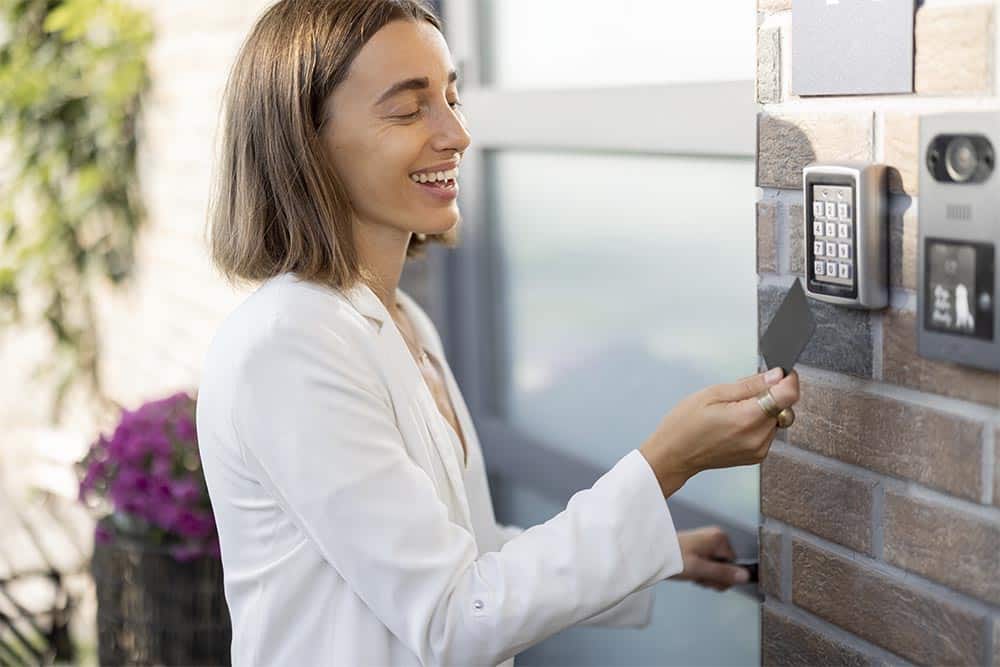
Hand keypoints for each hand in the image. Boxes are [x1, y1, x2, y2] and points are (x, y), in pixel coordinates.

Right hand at [639, 367, 799, 497]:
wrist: (674, 455)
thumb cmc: (684, 424)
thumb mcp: (713, 393)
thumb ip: (749, 384)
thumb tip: (776, 375)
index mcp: (747, 418)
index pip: (788, 395)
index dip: (787, 380)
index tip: (779, 374)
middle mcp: (758, 437)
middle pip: (784, 406)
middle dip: (771, 394)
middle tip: (742, 394)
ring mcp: (759, 449)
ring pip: (777, 419)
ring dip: (764, 410)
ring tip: (734, 411)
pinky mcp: (757, 456)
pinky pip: (768, 432)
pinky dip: (758, 423)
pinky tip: (736, 423)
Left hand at [671, 526, 748, 591]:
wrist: (652, 553)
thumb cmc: (674, 558)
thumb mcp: (700, 569)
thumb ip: (723, 573)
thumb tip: (745, 576)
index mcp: (719, 538)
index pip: (734, 565)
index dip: (722, 576)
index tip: (707, 578)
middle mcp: (715, 537)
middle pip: (726, 566)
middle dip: (713, 577)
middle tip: (697, 576)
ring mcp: (707, 542)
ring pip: (716, 568)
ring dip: (705, 576)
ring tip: (691, 573)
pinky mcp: (699, 548)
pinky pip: (707, 564)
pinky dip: (699, 571)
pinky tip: (689, 571)